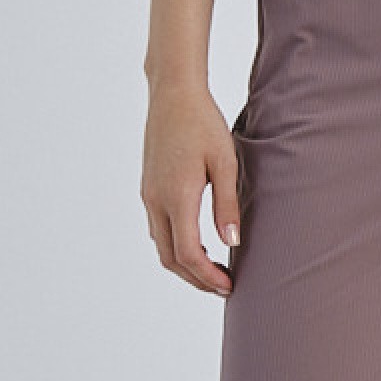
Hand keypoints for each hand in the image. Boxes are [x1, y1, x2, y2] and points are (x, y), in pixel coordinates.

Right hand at [141, 80, 243, 294]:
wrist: (173, 94)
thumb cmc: (203, 123)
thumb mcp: (225, 162)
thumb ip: (227, 205)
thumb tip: (232, 243)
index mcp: (177, 197)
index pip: (188, 254)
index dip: (208, 277)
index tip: (229, 286)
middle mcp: (156, 200)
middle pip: (170, 258)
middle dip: (195, 279)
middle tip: (223, 285)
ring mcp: (148, 195)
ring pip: (161, 246)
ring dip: (184, 264)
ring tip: (213, 269)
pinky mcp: (148, 188)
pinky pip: (158, 229)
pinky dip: (175, 246)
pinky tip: (197, 243)